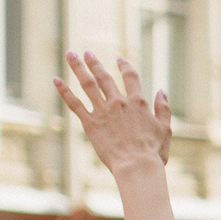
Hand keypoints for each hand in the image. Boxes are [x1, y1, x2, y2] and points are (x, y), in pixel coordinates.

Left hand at [55, 52, 170, 173]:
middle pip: (104, 77)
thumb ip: (164, 108)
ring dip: (78, 68)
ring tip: (71, 55)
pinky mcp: (90, 123)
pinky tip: (56, 80)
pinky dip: (64, 91)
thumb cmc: (153, 152)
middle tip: (87, 53)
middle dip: (95, 63)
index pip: (130, 77)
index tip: (119, 59)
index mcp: (138, 103)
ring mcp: (103, 111)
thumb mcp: (164, 129)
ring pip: (88, 84)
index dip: (125, 66)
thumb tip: (161, 91)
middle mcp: (119, 102)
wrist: (136, 167)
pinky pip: (74, 104)